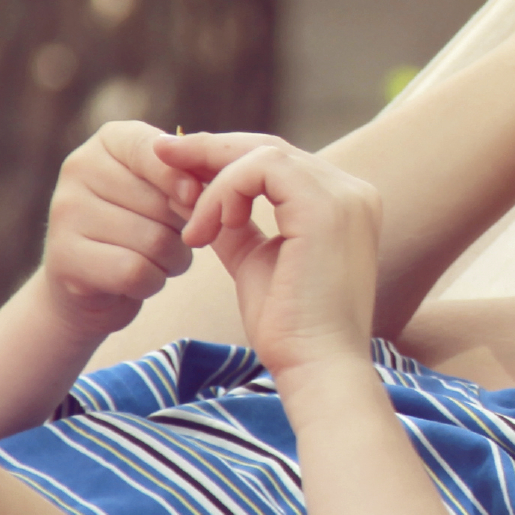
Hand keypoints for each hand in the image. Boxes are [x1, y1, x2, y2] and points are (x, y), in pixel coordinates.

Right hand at [39, 120, 199, 337]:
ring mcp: (65, 212)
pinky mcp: (64, 257)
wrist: (95, 281)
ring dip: (173, 259)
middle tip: (172, 237)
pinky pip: (135, 272)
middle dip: (184, 229)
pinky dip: (152, 282)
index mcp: (109, 141)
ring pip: (154, 241)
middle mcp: (78, 168)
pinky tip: (142, 279)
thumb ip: (187, 177)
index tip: (194, 196)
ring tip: (158, 258)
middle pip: (161, 202)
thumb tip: (194, 190)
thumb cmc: (143, 224)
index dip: (180, 178)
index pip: (152, 150)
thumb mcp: (166, 190)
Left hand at [163, 133, 382, 374]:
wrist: (315, 366)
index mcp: (343, 204)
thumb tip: (197, 194)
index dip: (224, 158)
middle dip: (210, 149)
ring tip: (192, 228)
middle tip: (161, 152)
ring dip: (213, 181)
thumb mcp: (255, 262)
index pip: (279, 161)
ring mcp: (345, 196)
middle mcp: (353, 192)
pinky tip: (208, 227)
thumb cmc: (289, 327)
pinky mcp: (326, 206)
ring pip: (263, 152)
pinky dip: (224, 191)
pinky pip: (262, 169)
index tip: (175, 162)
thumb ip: (235, 224)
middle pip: (271, 147)